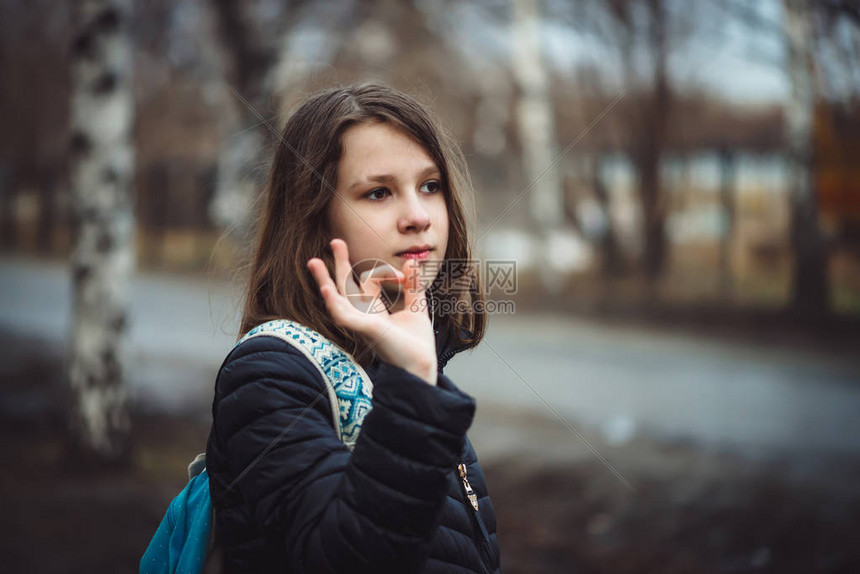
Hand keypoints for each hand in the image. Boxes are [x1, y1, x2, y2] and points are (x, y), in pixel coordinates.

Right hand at [307, 239, 437, 385]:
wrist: (421, 367)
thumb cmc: (416, 345)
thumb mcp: (417, 308)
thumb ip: (414, 286)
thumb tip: (412, 261)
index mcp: (374, 311)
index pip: (368, 282)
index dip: (387, 271)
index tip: (408, 272)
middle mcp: (363, 316)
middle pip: (345, 286)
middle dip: (340, 263)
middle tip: (335, 241)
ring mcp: (360, 323)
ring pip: (337, 298)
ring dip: (324, 279)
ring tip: (313, 261)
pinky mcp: (363, 330)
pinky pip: (343, 315)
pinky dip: (333, 301)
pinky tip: (325, 288)